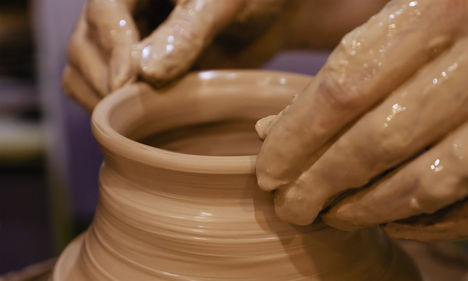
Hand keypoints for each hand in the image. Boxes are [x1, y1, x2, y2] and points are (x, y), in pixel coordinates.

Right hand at [62, 0, 388, 110]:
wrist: (268, 16)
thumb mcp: (221, 5)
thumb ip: (186, 33)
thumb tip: (144, 72)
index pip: (103, 11)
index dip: (112, 48)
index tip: (127, 84)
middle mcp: (121, 12)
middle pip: (83, 46)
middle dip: (105, 81)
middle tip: (135, 111)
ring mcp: (123, 43)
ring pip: (82, 72)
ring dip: (102, 101)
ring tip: (136, 119)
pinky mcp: (134, 71)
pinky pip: (102, 91)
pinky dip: (112, 111)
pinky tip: (137, 123)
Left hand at [256, 0, 467, 240]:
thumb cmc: (457, 9)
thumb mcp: (405, 11)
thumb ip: (345, 66)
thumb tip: (273, 130)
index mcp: (440, 9)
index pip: (343, 92)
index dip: (296, 140)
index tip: (268, 172)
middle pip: (378, 142)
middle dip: (321, 185)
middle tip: (291, 207)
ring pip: (430, 182)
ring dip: (369, 210)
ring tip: (332, 217)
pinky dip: (433, 225)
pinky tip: (393, 221)